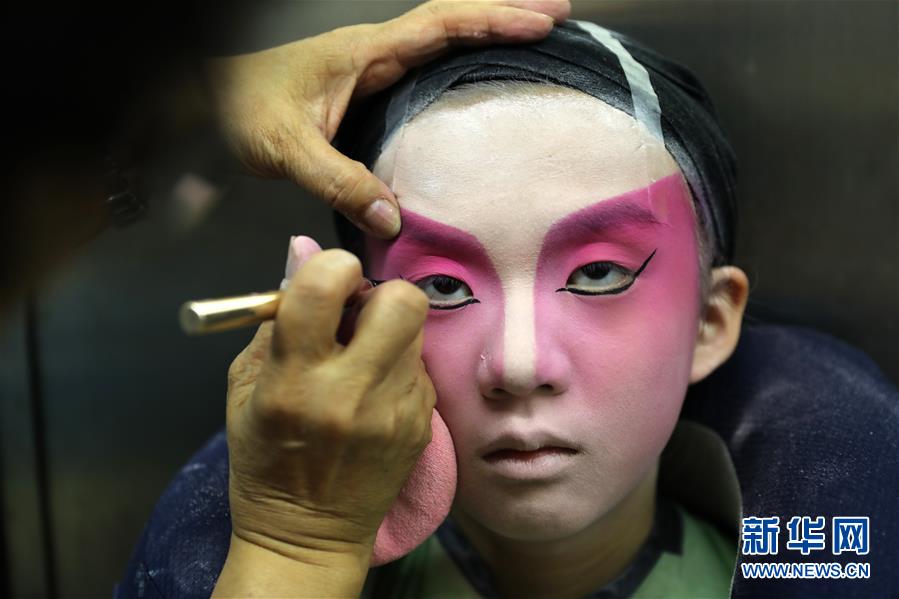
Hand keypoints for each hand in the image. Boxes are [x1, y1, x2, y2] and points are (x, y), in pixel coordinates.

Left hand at [208, 0, 570, 236]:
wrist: (206, 103)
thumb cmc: (239, 110)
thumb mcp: (286, 147)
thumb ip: (337, 179)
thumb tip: (393, 220)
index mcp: (364, 52)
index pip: (440, 25)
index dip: (493, 19)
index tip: (541, 21)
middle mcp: (373, 52)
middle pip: (452, 22)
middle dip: (506, 14)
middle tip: (559, 16)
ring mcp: (370, 68)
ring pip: (440, 41)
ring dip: (487, 35)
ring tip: (535, 39)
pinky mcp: (364, 89)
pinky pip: (423, 70)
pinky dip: (459, 65)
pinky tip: (476, 82)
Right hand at [216, 248, 434, 595]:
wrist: (308, 536)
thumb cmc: (265, 460)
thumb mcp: (244, 388)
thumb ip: (275, 319)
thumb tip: (301, 252)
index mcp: (296, 381)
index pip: (325, 288)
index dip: (333, 266)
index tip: (330, 278)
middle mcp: (352, 394)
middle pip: (402, 301)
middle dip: (382, 293)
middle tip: (360, 314)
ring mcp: (396, 412)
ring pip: (416, 331)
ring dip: (391, 330)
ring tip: (363, 358)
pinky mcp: (422, 427)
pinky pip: (420, 368)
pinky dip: (399, 367)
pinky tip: (374, 393)